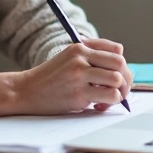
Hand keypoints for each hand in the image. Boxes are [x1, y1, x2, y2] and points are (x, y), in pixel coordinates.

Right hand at [11, 38, 132, 115]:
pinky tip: (98, 105)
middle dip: (126, 79)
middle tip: (120, 89)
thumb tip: (121, 66)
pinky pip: (110, 96)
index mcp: (79, 47)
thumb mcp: (68, 58)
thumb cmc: (50, 77)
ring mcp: (79, 76)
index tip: (116, 74)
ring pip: (117, 80)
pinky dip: (110, 102)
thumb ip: (91, 57)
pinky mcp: (79, 94)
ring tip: (107, 99)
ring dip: (119, 92)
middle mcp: (80, 58)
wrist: (26, 91)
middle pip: (120, 64)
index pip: (116, 50)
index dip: (121, 64)